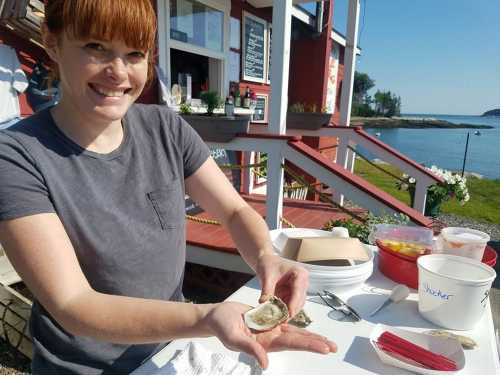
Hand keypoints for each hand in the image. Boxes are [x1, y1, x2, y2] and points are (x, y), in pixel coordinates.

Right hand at [204, 302, 335, 369]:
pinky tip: (309, 329)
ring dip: (311, 337)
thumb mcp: (233, 338)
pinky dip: (298, 325)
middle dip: (315, 343)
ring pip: (295, 333)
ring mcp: (270, 329)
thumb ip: (250, 350)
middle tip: (334, 347)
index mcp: (265, 344)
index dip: (308, 345)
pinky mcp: (268, 319)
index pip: (291, 344)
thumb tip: (265, 364)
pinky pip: (286, 322)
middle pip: (297, 340)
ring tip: (327, 342)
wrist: (216, 316)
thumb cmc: (222, 327)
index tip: (324, 348)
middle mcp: (271, 338)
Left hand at [255, 253, 308, 316]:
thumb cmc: (269, 264)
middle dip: (290, 311)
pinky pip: (291, 305)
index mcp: (299, 274)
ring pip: (297, 305)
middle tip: (280, 321)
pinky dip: (285, 310)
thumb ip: (266, 291)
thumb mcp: (267, 277)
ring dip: (288, 312)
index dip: (293, 304)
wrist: (267, 261)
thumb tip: (263, 304)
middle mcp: (302, 282)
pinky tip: (277, 315)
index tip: (288, 315)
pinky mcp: (294, 294)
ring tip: (278, 320)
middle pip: (299, 300)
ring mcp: (299, 289)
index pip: (298, 292)